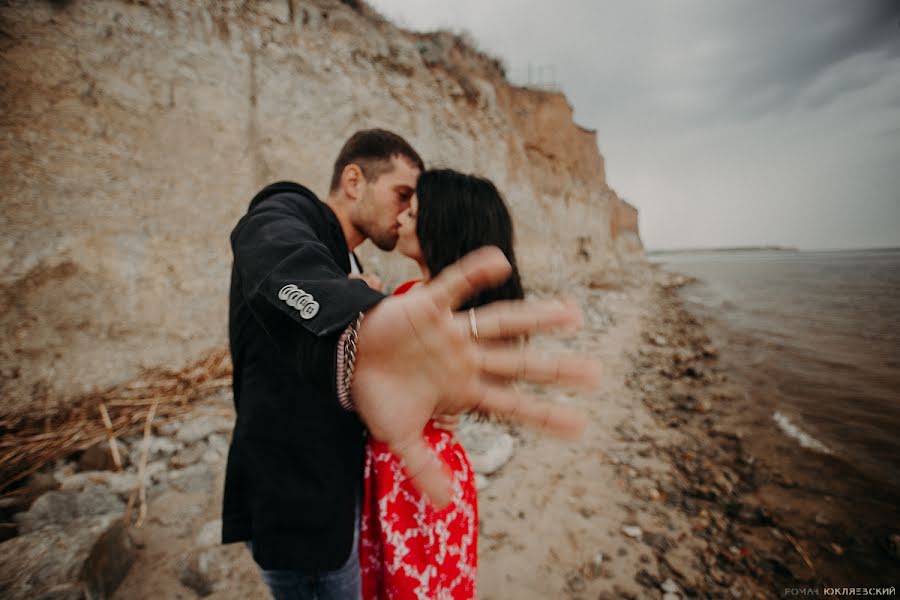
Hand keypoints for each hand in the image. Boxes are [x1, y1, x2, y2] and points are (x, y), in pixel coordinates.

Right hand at [351, 246, 599, 506]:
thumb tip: (444, 506)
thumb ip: (423, 466)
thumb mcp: (400, 436)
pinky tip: (500, 261)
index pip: (512, 404)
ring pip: (500, 323)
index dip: (544, 415)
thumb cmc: (376, 394)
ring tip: (572, 315)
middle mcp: (466, 358)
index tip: (580, 426)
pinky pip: (454, 284)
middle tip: (597, 374)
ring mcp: (450, 332)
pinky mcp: (427, 306)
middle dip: (555, 370)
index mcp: (464, 388)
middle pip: (519, 364)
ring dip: (535, 319)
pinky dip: (474, 273)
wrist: (343, 359)